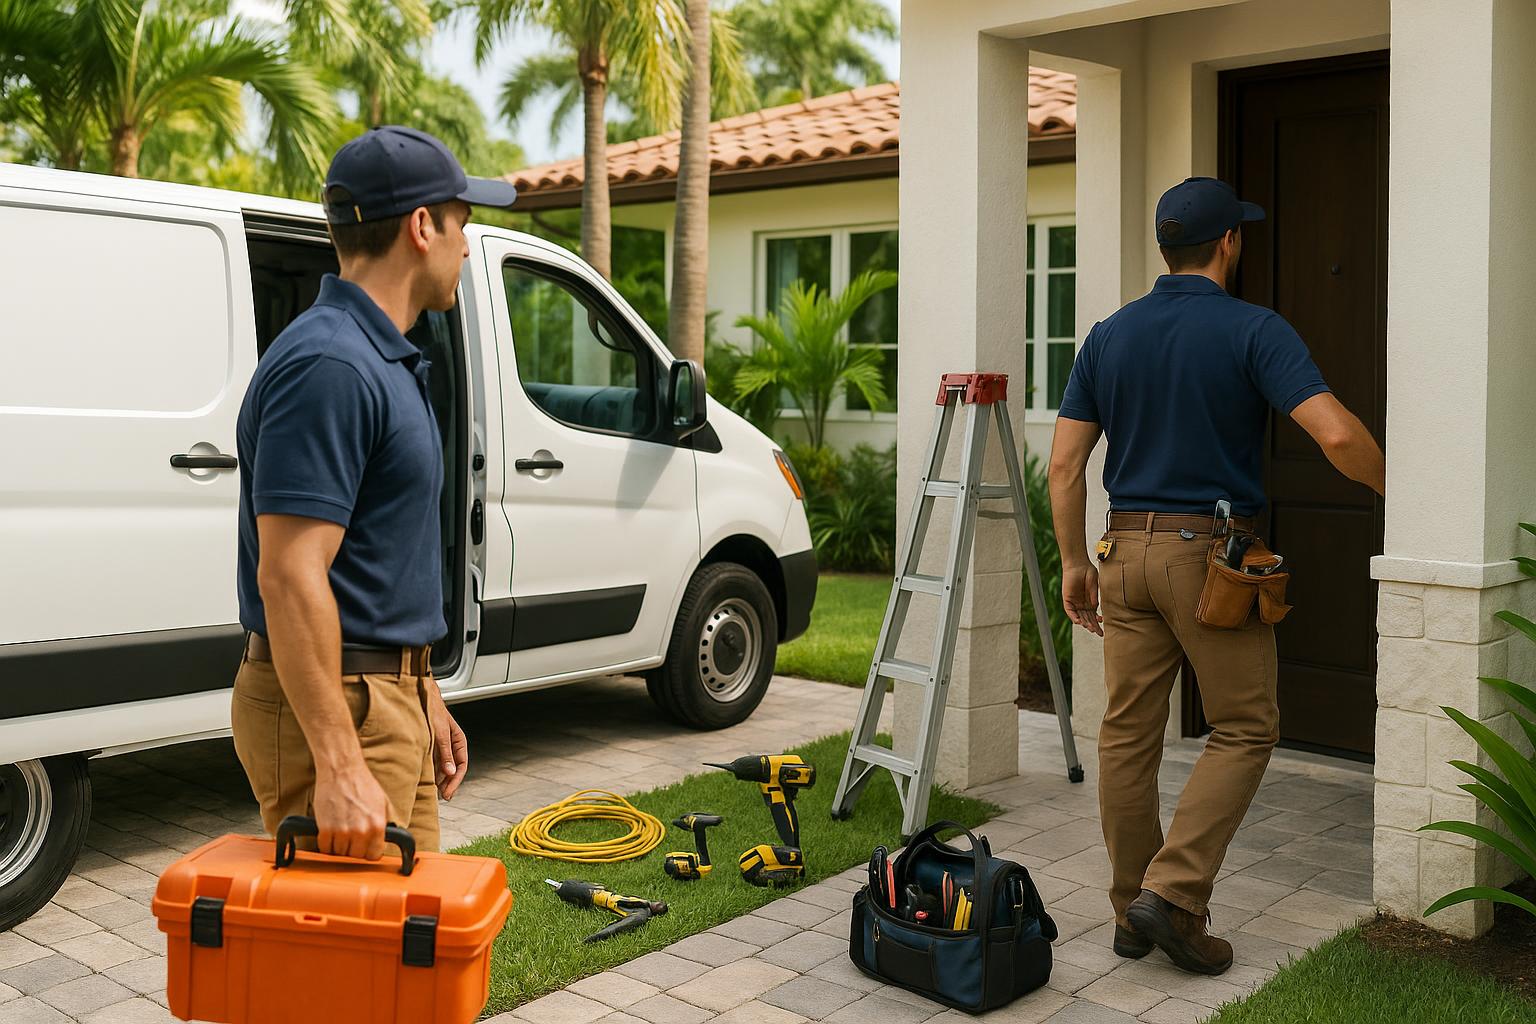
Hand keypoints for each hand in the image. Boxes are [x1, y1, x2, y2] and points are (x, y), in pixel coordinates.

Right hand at [312, 761, 388, 859]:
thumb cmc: (362, 784)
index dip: (368, 852)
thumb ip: (382, 825)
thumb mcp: (381, 804)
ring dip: (339, 847)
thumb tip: (381, 841)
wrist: (342, 771)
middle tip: (350, 839)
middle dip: (353, 850)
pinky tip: (329, 833)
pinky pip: (324, 848)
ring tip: (340, 833)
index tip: (364, 848)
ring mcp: (342, 831)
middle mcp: (361, 831)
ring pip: (339, 854)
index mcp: (377, 825)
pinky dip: (326, 843)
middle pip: (356, 856)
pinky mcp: (325, 828)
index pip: (374, 855)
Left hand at [426, 682, 468, 799]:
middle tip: (442, 796)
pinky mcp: (433, 746)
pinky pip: (436, 762)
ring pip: (445, 767)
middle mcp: (452, 745)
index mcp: (459, 741)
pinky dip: (434, 772)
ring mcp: (443, 746)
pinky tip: (428, 779)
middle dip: (449, 783)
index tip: (448, 792)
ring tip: (434, 791)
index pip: (462, 766)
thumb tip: (450, 773)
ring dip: (441, 779)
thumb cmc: (433, 712)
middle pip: (454, 769)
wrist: (421, 697)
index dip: (456, 781)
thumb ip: (445, 753)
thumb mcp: (440, 734)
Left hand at [1062, 562, 1102, 636]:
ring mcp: (1074, 601)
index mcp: (1090, 601)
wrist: (1078, 564)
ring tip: (1091, 629)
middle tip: (1099, 633)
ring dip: (1085, 623)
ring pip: (1079, 616)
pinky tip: (1079, 622)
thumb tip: (1096, 607)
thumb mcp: (1094, 585)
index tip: (1103, 626)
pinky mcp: (1067, 599)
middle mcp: (1082, 603)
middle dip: (1093, 626)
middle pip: (1087, 617)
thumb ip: (1094, 596)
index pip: (1093, 614)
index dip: (1098, 621)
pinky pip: (1069, 610)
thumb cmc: (1088, 571)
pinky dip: (1074, 617)